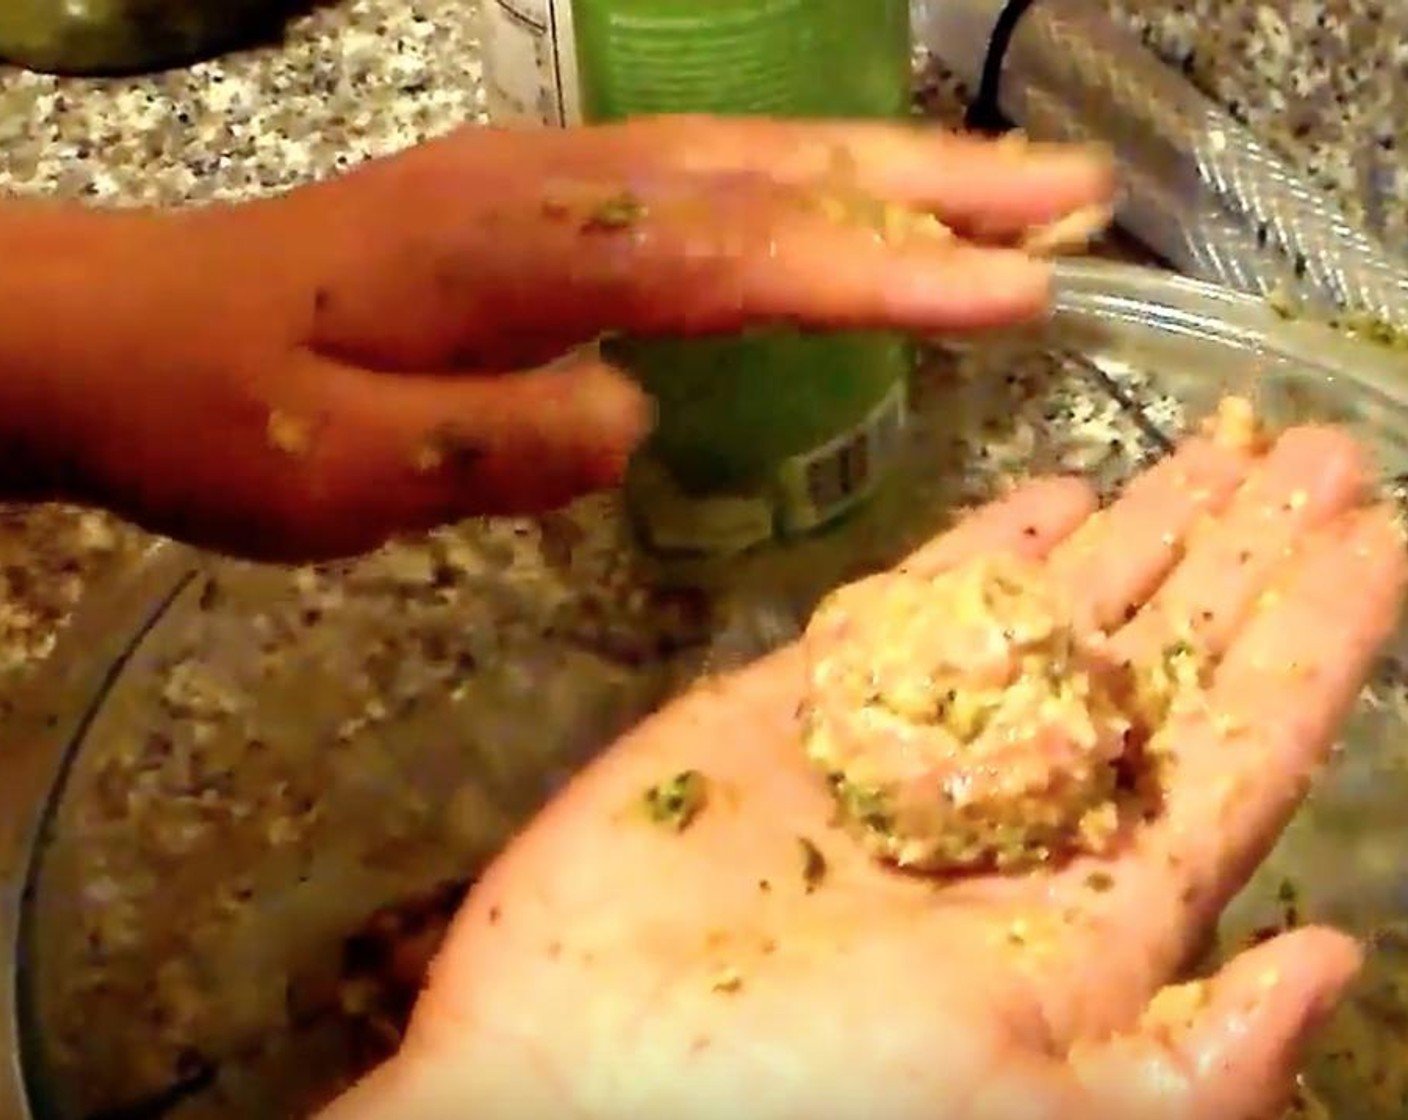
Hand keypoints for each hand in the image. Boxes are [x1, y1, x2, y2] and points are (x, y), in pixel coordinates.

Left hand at [0, 118, 1111, 559]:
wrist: (124, 331)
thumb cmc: (226, 413)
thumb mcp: (342, 467)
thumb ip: (498, 445)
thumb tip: (636, 422)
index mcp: (507, 250)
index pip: (732, 256)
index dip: (878, 269)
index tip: (1016, 289)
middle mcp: (548, 186)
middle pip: (770, 172)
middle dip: (933, 186)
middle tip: (1078, 195)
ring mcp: (546, 178)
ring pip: (749, 159)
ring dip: (890, 169)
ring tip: (1018, 190)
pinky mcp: (540, 201)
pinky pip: (705, 181)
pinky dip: (807, 188)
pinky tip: (857, 212)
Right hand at [322, 423, 1404, 1119]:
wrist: (573, 1075)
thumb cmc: (808, 1107)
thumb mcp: (1030, 1106)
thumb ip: (1186, 1055)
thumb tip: (1335, 959)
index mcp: (1083, 917)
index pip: (1230, 755)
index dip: (1312, 646)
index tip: (1376, 534)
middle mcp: (1009, 821)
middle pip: (1155, 664)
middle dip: (1240, 559)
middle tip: (1314, 452)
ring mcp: (900, 753)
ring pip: (1046, 619)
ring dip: (1137, 534)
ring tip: (1215, 451)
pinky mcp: (793, 708)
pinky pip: (907, 613)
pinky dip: (977, 552)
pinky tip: (1051, 497)